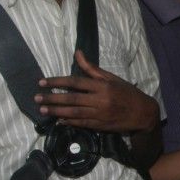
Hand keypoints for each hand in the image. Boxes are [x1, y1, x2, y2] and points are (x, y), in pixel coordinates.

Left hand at [36, 51, 159, 133]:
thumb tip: (78, 53)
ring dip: (56, 111)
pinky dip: (69, 122)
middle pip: (72, 99)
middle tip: (37, 98)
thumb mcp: (112, 78)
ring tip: (42, 110)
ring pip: (74, 112)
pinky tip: (58, 120)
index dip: (57, 82)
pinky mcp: (100, 126)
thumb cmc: (126, 93)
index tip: (42, 82)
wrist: (142, 113)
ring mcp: (99, 114)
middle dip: (52, 98)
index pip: (75, 82)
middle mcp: (100, 100)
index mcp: (102, 86)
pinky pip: (81, 123)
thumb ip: (92, 68)